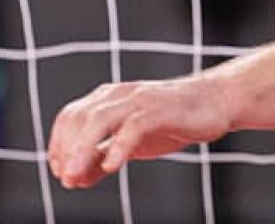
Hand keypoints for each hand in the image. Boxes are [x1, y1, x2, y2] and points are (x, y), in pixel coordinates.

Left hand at [47, 75, 231, 188]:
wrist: (217, 102)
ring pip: (99, 119)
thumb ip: (102, 155)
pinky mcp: (160, 110)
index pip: (70, 116)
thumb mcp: (132, 141)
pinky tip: (112, 167)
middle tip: (65, 178)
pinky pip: (133, 126)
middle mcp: (120, 95)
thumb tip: (75, 178)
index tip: (59, 171)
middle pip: (79, 117)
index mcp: (110, 98)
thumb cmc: (173, 120)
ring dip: (82, 149)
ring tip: (75, 175)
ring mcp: (140, 100)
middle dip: (66, 149)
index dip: (58, 143)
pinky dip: (118, 146)